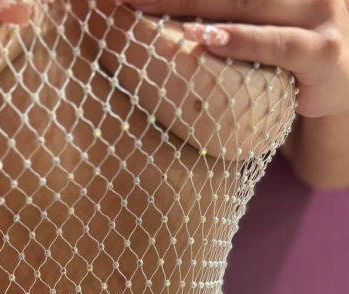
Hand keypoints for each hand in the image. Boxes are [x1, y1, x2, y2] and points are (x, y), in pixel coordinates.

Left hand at [123, 0, 348, 117]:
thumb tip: (176, 24)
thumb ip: (229, 13)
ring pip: (250, 3)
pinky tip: (205, 39)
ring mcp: (319, 12)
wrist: (340, 99)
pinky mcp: (323, 52)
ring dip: (197, 6)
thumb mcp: (260, 27)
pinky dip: (240, 40)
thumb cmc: (287, 62)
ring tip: (149, 7)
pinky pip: (277, 43)